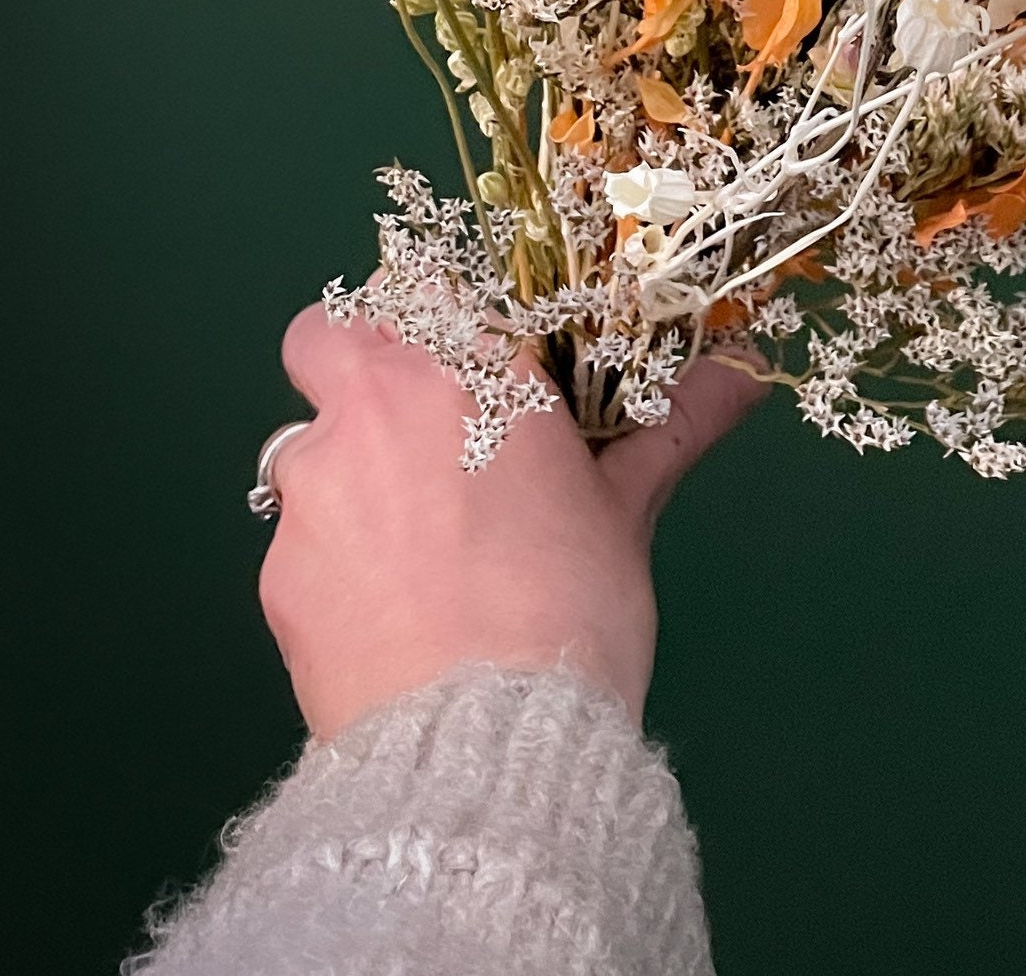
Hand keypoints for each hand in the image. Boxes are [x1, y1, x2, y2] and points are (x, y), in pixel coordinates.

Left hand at [259, 306, 763, 743]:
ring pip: (302, 447)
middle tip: (410, 426)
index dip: (437, 319)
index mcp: (470, 366)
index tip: (466, 360)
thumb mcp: (628, 509)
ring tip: (407, 545)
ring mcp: (313, 487)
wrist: (482, 738)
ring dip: (342, 475)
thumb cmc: (573, 604)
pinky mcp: (277, 572)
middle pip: (324, 336)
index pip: (426, 287)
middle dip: (351, 364)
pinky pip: (298, 545)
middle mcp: (376, 404)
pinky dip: (333, 564)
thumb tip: (748, 371)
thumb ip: (673, 425)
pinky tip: (387, 616)